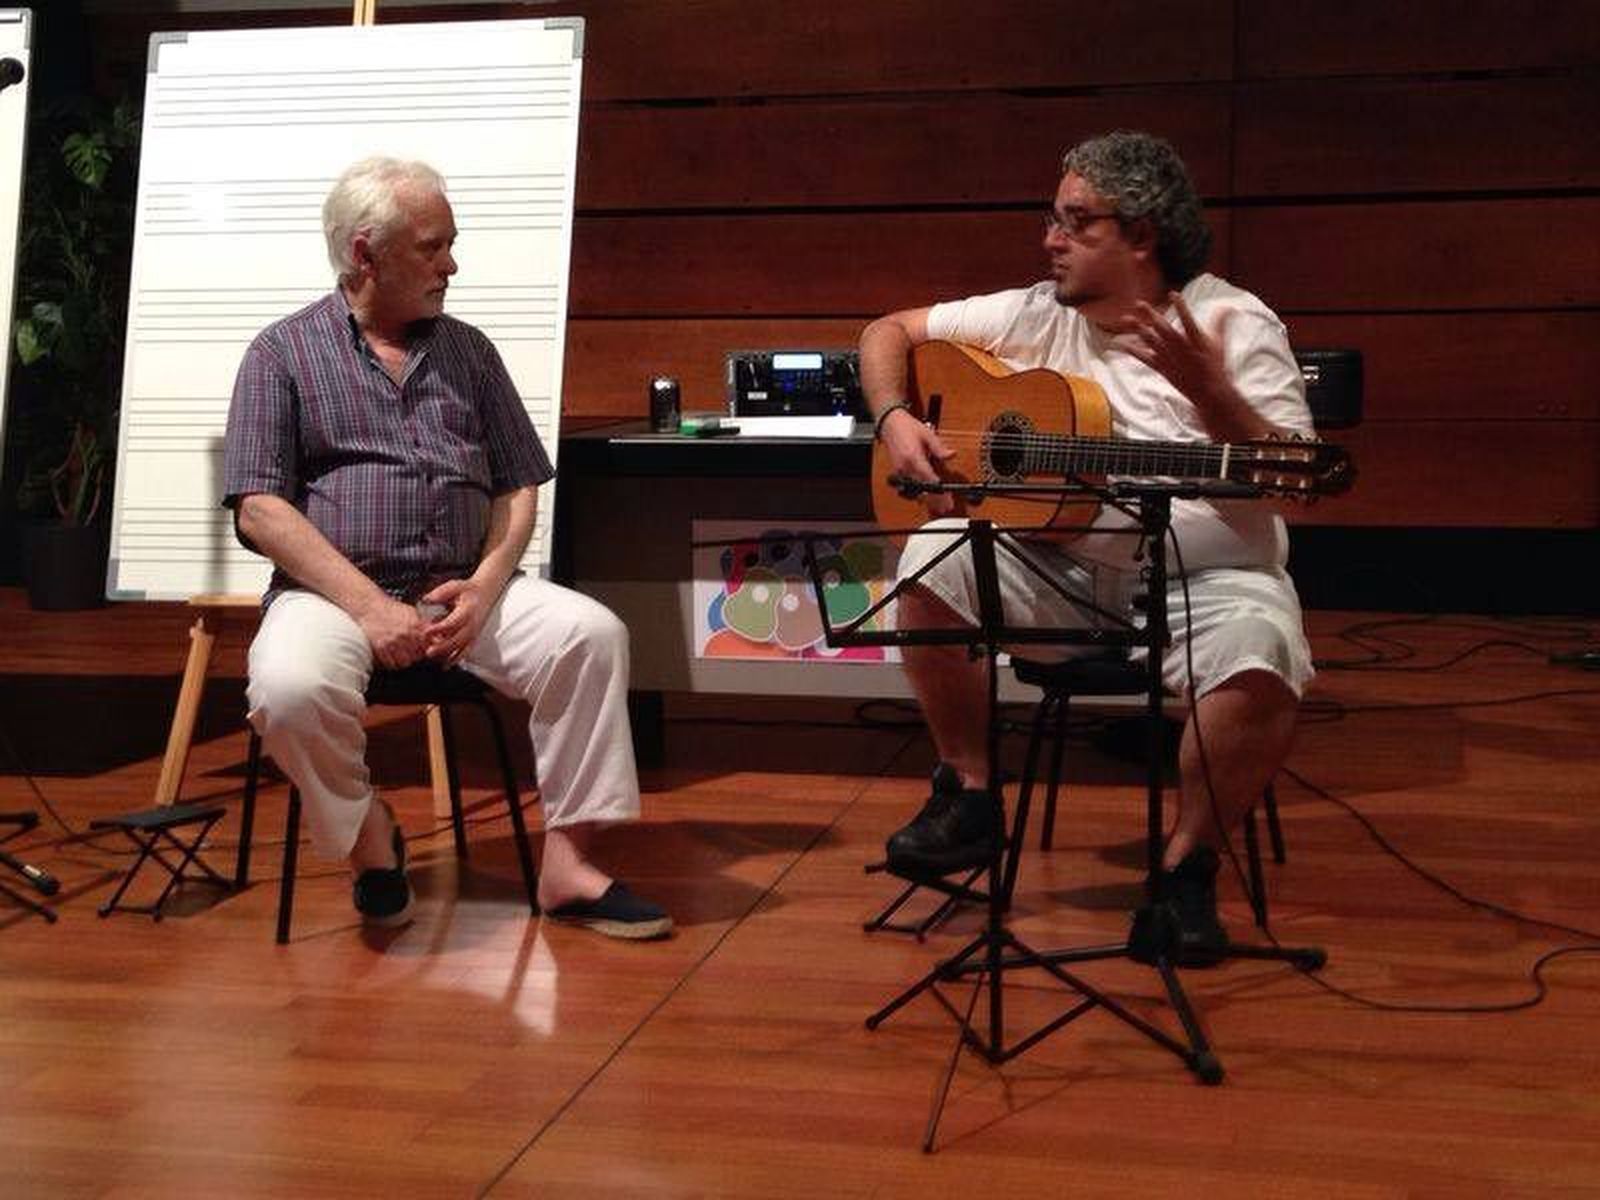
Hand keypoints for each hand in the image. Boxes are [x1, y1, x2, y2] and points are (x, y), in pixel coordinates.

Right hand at [357, 596, 429, 669]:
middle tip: (413, 650)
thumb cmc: (390, 609)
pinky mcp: (380, 649)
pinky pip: (392, 664)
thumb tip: (439, 635)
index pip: (431, 644)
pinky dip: (393, 662)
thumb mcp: (412, 612)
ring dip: (406, 659)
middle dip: (418, 654)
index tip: (430, 649)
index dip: (431, 648)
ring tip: (402, 652)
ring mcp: (392, 642)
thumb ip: (425, 625)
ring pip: (406, 662)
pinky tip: (393, 655)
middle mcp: (405, 634)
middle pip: (419, 655)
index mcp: (415, 624)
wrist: (369, 607)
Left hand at [419, 577, 494, 664]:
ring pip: (461, 648)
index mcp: (467, 611)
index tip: (426, 631)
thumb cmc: (468, 590)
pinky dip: (456, 659)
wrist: (485, 593)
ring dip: (447, 655)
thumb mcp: (454, 586)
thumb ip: (440, 593)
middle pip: (457, 639)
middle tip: (428, 651)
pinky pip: (466, 651)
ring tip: (434, 659)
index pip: (452, 623)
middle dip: (442, 647)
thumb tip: (425, 600)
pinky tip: (445, 666)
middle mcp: (472, 624)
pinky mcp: (473, 637)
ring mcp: (474, 632)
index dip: (439, 629)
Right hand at [879, 407, 957, 515]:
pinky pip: (909, 485)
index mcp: (914, 458)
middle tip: (945, 507)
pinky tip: (925, 497)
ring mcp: (900, 470)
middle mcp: (906, 467)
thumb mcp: (927, 434)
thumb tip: (951, 455)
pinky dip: (918, 492)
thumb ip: (939, 447)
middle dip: (934, 500)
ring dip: (927, 499)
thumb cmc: (907, 427)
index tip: (947, 499)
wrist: (890, 423)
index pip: (929, 480)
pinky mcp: (898, 471)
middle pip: (922, 489)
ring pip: (915, 490)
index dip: (939, 492)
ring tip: (937, 506)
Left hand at [1115, 292, 1234, 408]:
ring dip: (1138, 329)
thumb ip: (1220, 323)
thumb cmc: (1215, 366)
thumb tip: (1227, 307)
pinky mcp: (1162, 368)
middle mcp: (1180, 348)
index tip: (1172, 293)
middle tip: (1139, 303)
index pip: (1188, 320)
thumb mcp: (1219, 343)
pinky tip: (1121, 344)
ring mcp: (1169, 358)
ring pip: (1151, 341)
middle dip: (1151, 316)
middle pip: (1163, 329)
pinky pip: (1144, 358)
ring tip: (1126, 319)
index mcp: (1196, 340)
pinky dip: (1133, 351)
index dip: (1181, 307)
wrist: (1208, 391)